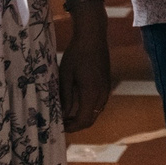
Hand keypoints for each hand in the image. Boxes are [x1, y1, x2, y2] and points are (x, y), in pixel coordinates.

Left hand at [56, 16, 111, 133]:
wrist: (92, 37)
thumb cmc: (76, 54)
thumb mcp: (65, 76)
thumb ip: (65, 97)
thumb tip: (63, 114)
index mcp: (91, 93)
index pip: (84, 120)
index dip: (71, 127)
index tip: (59, 126)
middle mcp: (102, 94)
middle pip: (91, 119)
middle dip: (76, 124)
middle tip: (61, 122)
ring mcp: (106, 89)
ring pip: (96, 112)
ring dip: (82, 116)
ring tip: (66, 114)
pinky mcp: (106, 84)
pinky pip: (98, 103)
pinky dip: (88, 108)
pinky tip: (76, 103)